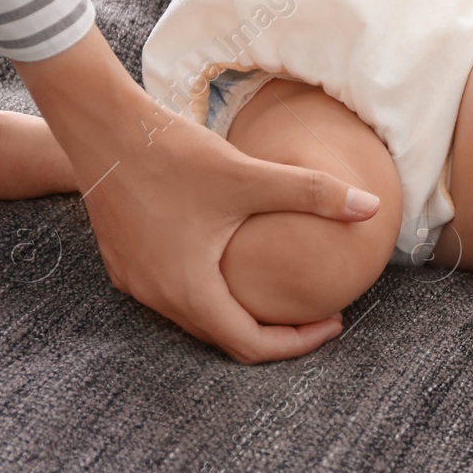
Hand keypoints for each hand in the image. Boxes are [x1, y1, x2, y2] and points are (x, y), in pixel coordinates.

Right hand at [13, 27, 380, 363]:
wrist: (100, 127)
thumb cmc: (173, 154)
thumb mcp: (251, 175)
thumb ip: (312, 193)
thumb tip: (373, 208)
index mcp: (188, 290)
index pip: (250, 345)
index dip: (298, 342)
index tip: (333, 320)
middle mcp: (157, 296)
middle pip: (223, 337)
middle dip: (274, 331)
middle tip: (316, 309)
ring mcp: (135, 281)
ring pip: (197, 316)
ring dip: (241, 312)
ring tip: (282, 291)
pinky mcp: (125, 261)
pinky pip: (175, 293)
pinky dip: (212, 292)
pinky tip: (236, 261)